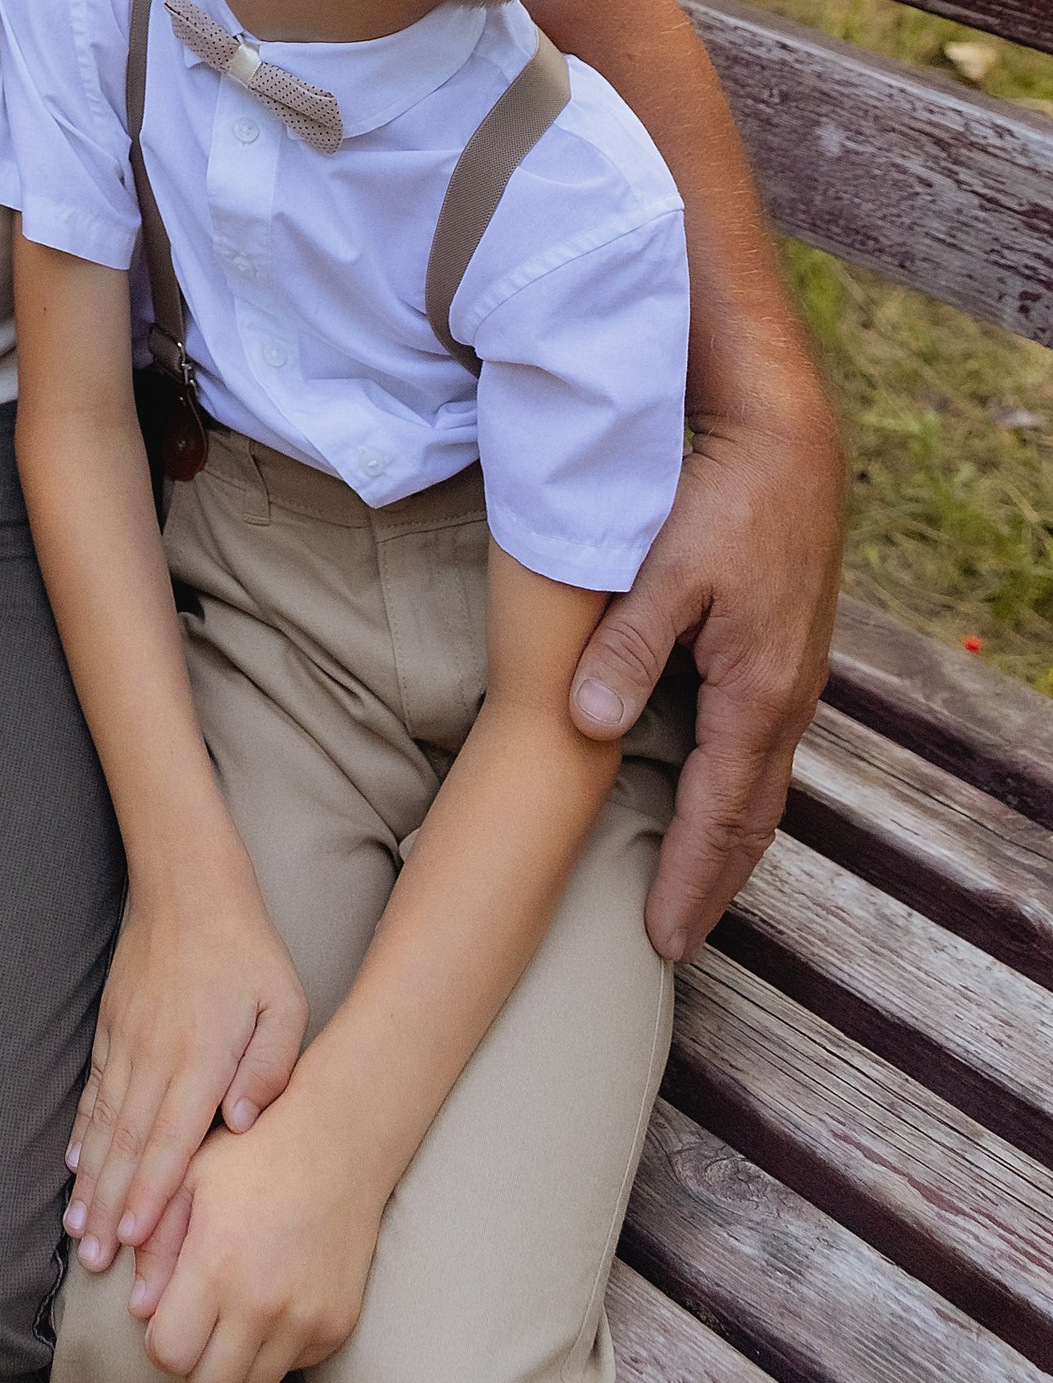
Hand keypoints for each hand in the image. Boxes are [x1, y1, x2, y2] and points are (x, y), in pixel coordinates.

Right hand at [66, 885, 305, 1274]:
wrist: (188, 887)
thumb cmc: (248, 951)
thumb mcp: (284, 1004)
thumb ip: (271, 1067)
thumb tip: (245, 1123)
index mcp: (200, 1057)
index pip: (171, 1140)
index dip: (152, 1195)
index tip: (134, 1241)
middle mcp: (156, 1056)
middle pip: (128, 1145)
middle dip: (112, 1208)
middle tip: (96, 1260)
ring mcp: (127, 1042)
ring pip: (104, 1125)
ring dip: (91, 1181)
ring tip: (78, 1230)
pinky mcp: (112, 1028)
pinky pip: (94, 1092)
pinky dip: (82, 1134)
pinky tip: (74, 1168)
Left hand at [138, 1101, 384, 1382]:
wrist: (337, 1140)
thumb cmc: (252, 1150)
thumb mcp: (188, 1178)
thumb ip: (154, 1246)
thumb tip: (138, 1308)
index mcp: (216, 1264)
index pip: (169, 1354)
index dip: (158, 1342)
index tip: (165, 1315)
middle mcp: (263, 1303)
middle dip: (194, 1361)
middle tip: (197, 1319)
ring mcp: (307, 1319)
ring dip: (235, 1360)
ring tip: (234, 1309)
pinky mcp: (338, 1325)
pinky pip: (293, 1367)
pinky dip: (275, 1349)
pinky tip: (272, 1300)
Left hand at [568, 384, 844, 959]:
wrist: (786, 444)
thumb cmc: (724, 500)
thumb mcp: (667, 569)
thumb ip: (629, 649)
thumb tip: (590, 727)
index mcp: (756, 694)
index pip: (718, 814)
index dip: (688, 879)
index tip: (662, 937)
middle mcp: (785, 700)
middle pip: (750, 817)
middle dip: (714, 881)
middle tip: (678, 938)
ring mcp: (791, 678)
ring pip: (761, 783)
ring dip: (728, 840)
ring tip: (695, 885)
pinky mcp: (784, 652)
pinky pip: (762, 746)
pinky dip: (737, 789)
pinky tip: (712, 789)